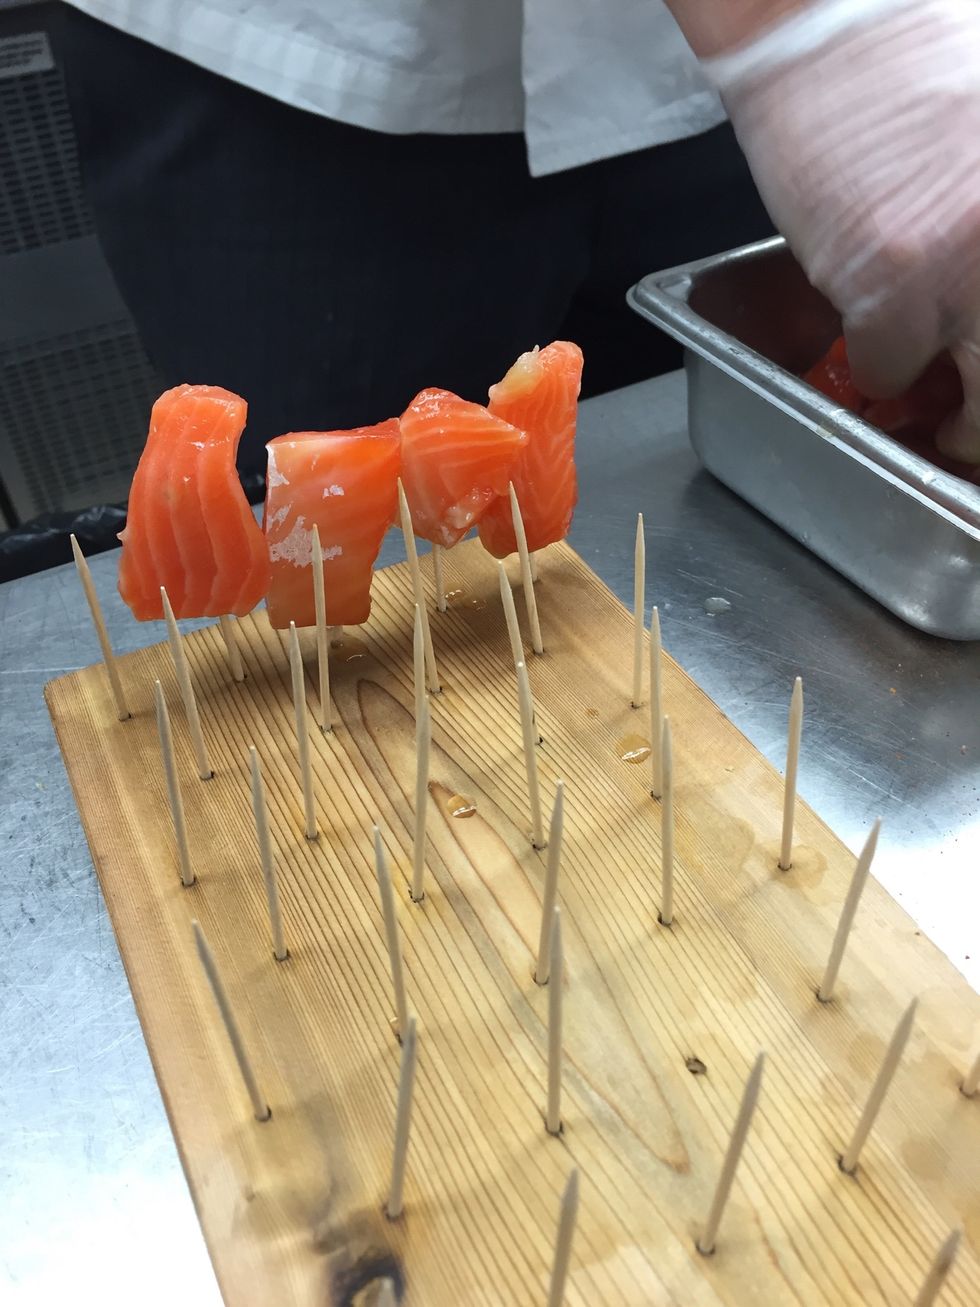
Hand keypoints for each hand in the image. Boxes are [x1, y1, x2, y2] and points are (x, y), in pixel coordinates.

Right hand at [703, 0, 979, 461]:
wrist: (834, 25)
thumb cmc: (924, 72)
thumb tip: (979, 323)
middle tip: (967, 429)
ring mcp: (970, 276)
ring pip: (974, 407)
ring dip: (950, 410)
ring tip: (925, 375)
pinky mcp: (893, 289)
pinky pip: (888, 370)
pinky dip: (875, 361)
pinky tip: (866, 318)